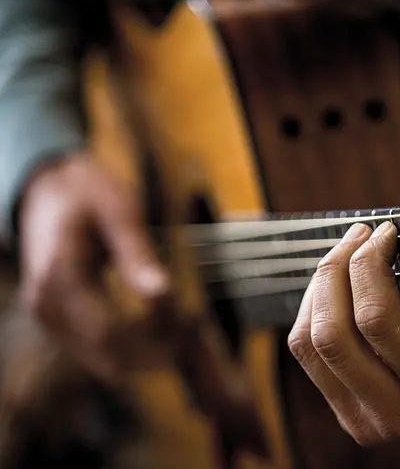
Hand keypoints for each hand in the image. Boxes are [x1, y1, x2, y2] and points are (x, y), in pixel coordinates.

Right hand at [16, 153, 176, 381]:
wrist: (47, 190)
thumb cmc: (87, 193)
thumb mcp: (119, 211)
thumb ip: (138, 253)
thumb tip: (164, 292)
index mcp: (59, 276)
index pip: (109, 329)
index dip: (155, 332)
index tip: (194, 320)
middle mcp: (47, 307)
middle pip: (109, 355)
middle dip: (158, 350)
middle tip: (200, 329)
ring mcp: (50, 319)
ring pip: (106, 362)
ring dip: (150, 354)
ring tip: (190, 329)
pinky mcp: (61, 324)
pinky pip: (100, 353)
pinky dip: (136, 348)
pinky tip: (168, 329)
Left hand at [288, 222, 399, 468]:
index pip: (378, 321)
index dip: (370, 265)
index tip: (385, 232)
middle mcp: (397, 412)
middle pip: (330, 334)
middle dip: (335, 270)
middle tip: (359, 235)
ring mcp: (370, 422)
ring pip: (309, 349)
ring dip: (318, 292)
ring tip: (344, 257)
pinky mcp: (356, 421)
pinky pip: (314, 365)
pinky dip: (316, 319)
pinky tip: (339, 292)